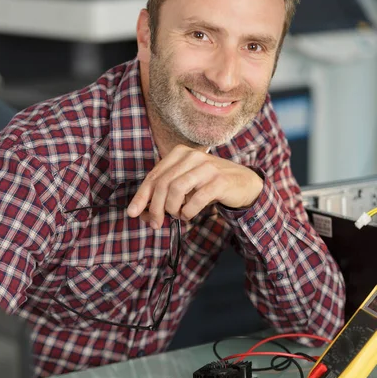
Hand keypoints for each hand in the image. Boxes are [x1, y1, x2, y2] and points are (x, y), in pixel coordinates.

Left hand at [127, 145, 262, 227]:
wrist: (244, 183)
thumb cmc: (209, 185)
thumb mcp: (185, 186)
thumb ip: (164, 195)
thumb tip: (142, 213)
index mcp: (180, 154)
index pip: (154, 176)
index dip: (141, 196)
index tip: (133, 213)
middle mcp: (193, 156)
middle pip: (163, 183)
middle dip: (155, 207)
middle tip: (156, 223)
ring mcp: (207, 167)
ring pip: (177, 189)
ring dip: (172, 208)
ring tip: (177, 216)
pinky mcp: (220, 181)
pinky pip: (197, 199)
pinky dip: (188, 211)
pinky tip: (188, 215)